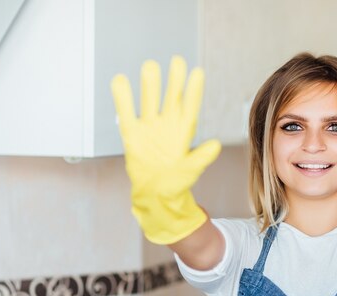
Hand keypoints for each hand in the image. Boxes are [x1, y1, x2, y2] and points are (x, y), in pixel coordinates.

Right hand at [111, 55, 220, 243]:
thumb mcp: (191, 171)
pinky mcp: (132, 134)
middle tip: (177, 61)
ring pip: (149, 101)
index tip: (197, 72)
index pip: (190, 107)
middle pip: (170, 98)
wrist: (155, 192)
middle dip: (174, 80)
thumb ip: (201, 158)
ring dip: (150, 85)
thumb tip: (215, 146)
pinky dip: (123, 98)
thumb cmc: (177, 182)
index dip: (193, 91)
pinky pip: (126, 113)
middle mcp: (167, 124)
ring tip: (151, 66)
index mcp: (183, 131)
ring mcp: (149, 127)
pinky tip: (121, 80)